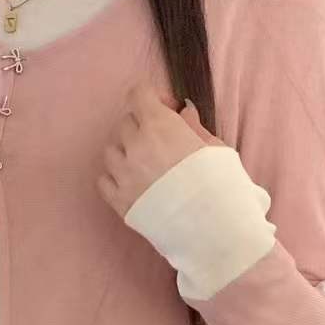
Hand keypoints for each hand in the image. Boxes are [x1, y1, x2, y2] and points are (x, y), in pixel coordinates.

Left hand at [96, 81, 224, 218]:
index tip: (168, 110)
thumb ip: (193, 126)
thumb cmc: (220, 185)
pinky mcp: (119, 201)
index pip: (138, 94)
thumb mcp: (215, 148)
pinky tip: (131, 182)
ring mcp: (123, 175)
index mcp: (159, 126)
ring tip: (145, 164)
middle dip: (142, 126)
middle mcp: (135, 146)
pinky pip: (104, 180)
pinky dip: (114, 177)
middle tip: (161, 141)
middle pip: (126, 123)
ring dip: (126, 151)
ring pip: (111, 150)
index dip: (153, 97)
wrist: (211, 229)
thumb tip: (183, 111)